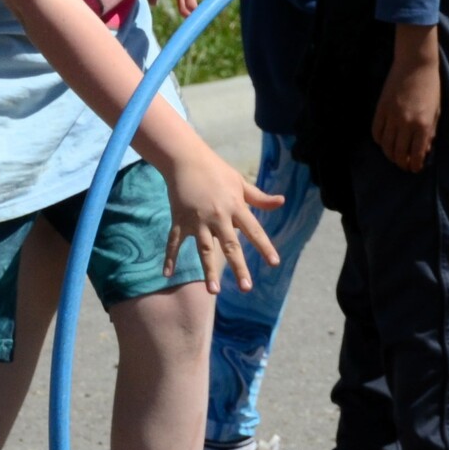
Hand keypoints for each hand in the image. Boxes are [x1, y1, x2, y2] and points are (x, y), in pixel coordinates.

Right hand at [160, 143, 281, 293]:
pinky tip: (167, 274)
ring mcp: (197, 219)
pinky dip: (170, 258)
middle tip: (246, 288)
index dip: (265, 246)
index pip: (254, 230)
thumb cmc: (217, 171)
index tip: (274, 263)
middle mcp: (218, 216)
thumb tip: (282, 202)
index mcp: (236, 207)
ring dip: (209, 271)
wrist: (186, 159)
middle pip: (231, 246)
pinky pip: (175, 242)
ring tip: (214, 290)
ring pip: (204, 249)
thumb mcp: (241, 183)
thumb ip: (259, 198)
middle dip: (239, 267)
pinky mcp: (180, 220)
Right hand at [371, 28, 441, 172]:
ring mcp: (391, 116)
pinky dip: (379, 140)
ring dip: (390, 155)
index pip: (417, 153)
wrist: (416, 64)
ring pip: (386, 145)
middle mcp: (406, 123)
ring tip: (394, 156)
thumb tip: (424, 148)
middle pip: (399, 153)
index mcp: (424, 124)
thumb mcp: (436, 110)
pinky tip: (384, 142)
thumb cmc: (430, 86)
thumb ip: (431, 131)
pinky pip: (376, 131)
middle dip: (402, 164)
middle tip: (404, 166)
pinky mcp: (380, 108)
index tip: (415, 168)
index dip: (415, 165)